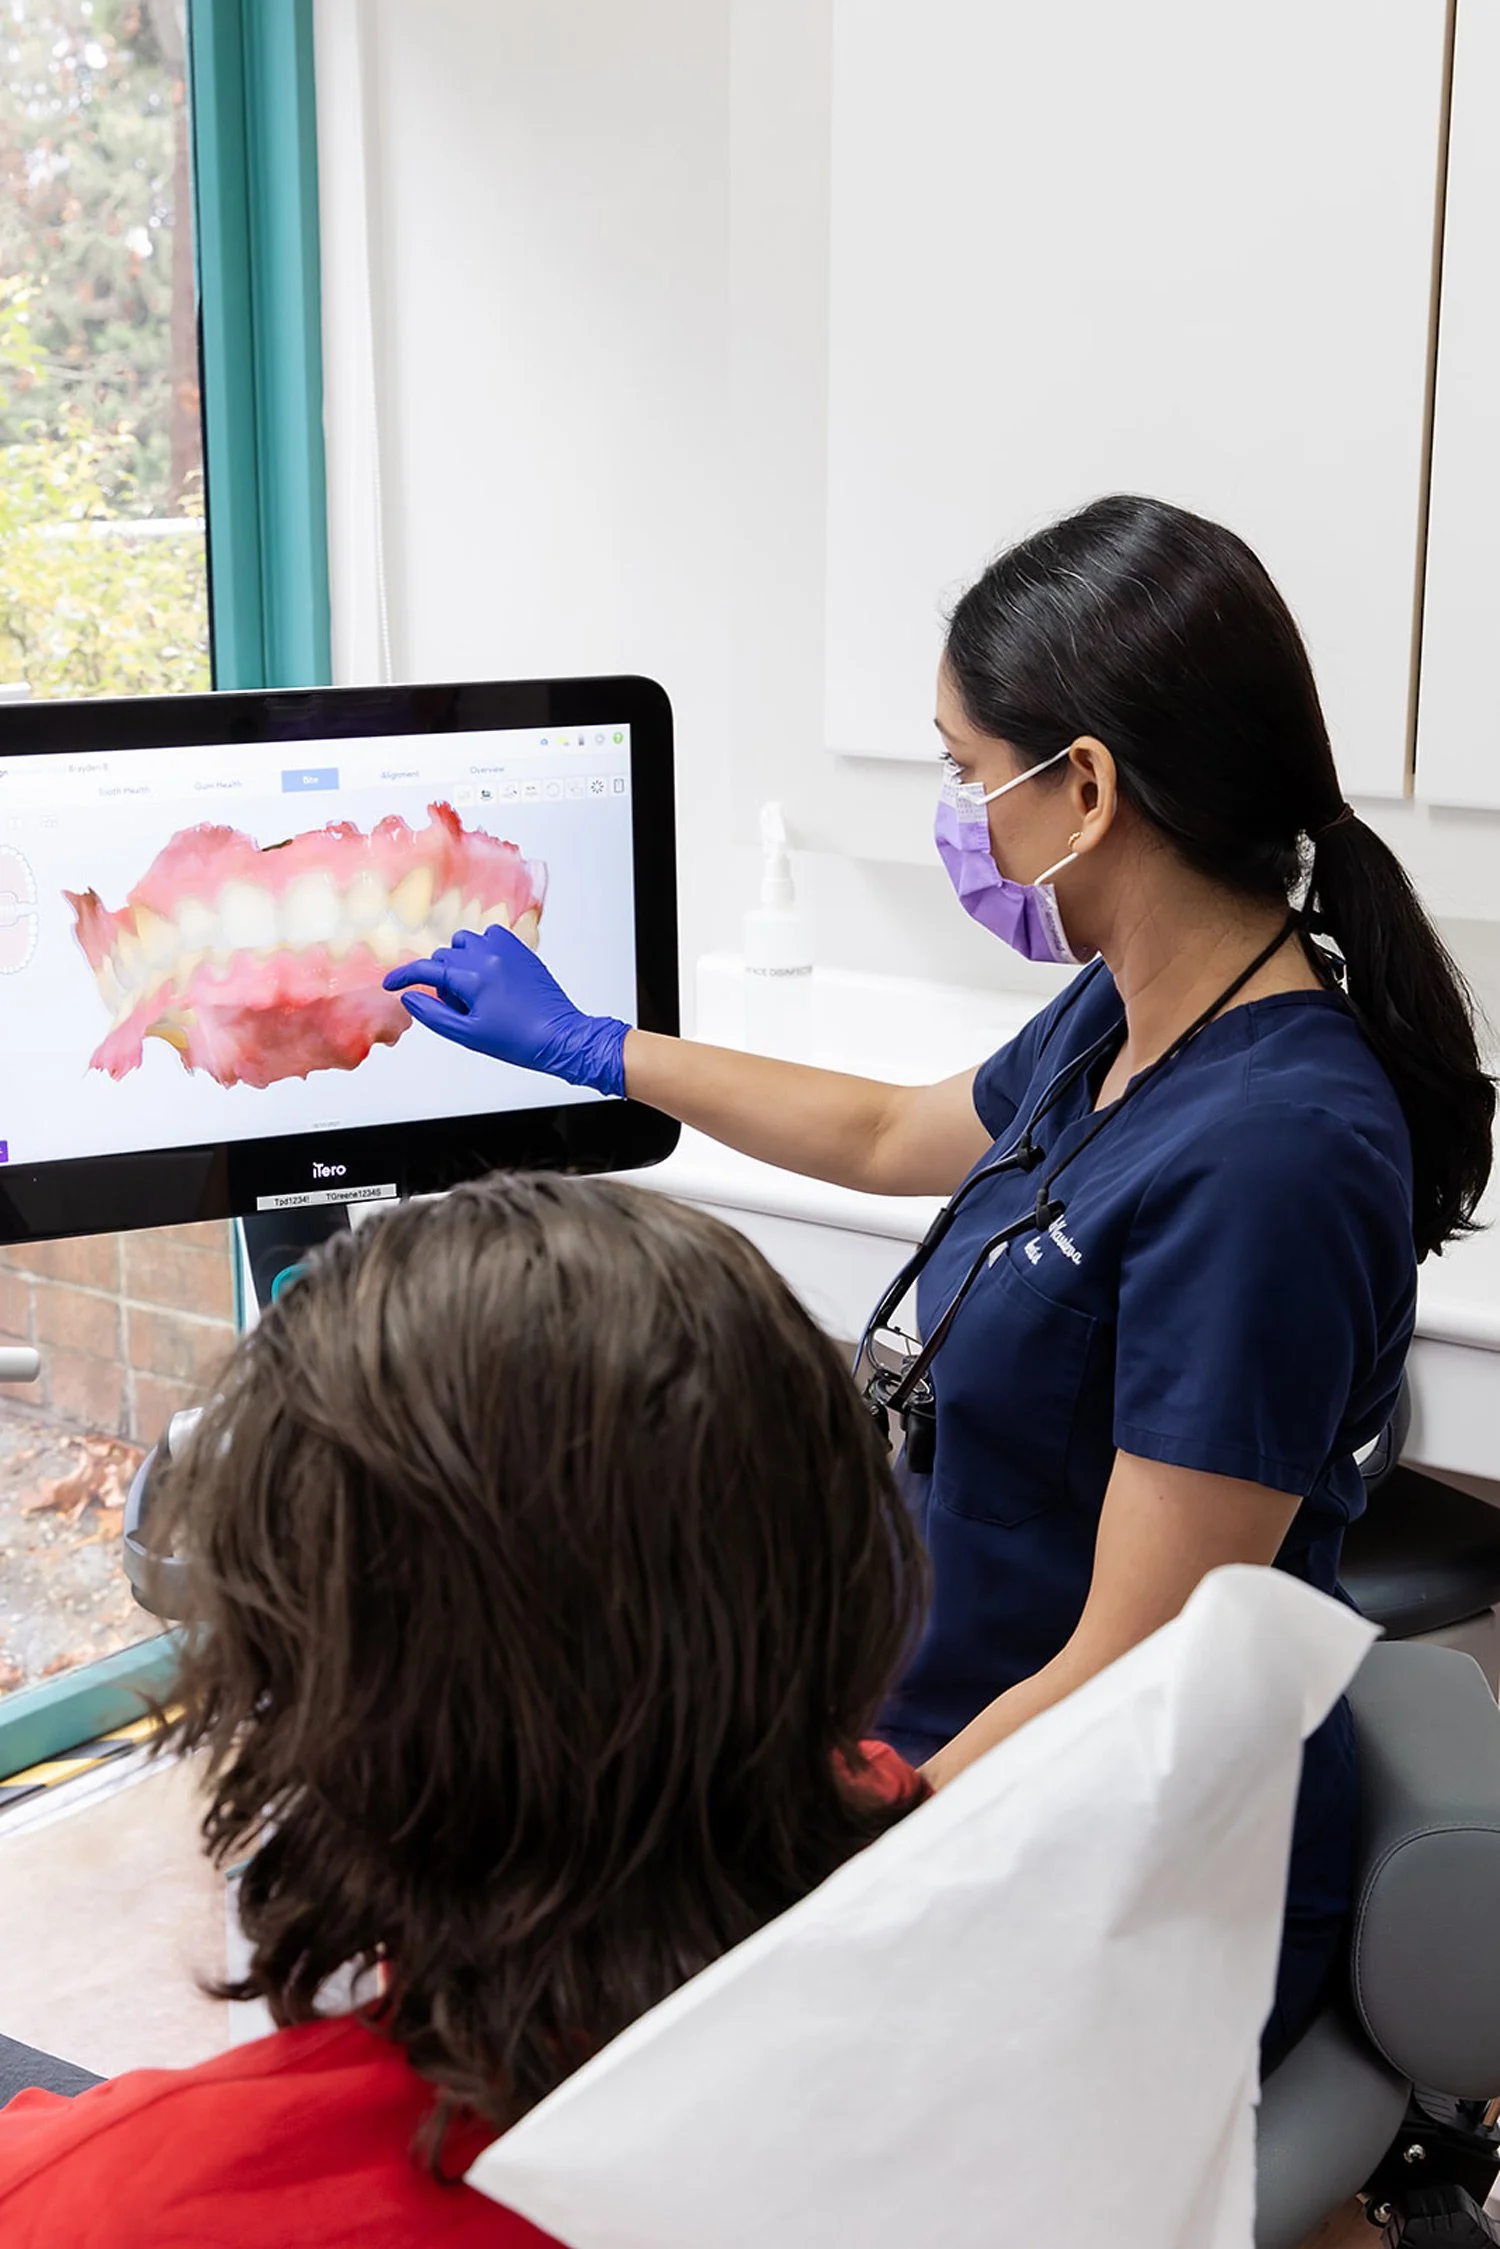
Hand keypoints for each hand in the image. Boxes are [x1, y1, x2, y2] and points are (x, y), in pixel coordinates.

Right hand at [384, 926, 628, 1095]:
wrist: (559, 1037)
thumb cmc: (517, 1040)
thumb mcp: (467, 1034)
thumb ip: (433, 1014)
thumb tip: (410, 997)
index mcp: (473, 978)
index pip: (426, 969)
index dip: (403, 977)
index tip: (391, 984)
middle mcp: (487, 956)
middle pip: (444, 957)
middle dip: (440, 979)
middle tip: (456, 1007)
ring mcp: (506, 949)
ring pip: (465, 942)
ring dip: (458, 961)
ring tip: (472, 990)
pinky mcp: (521, 950)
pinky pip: (490, 936)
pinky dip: (481, 949)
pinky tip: (489, 973)